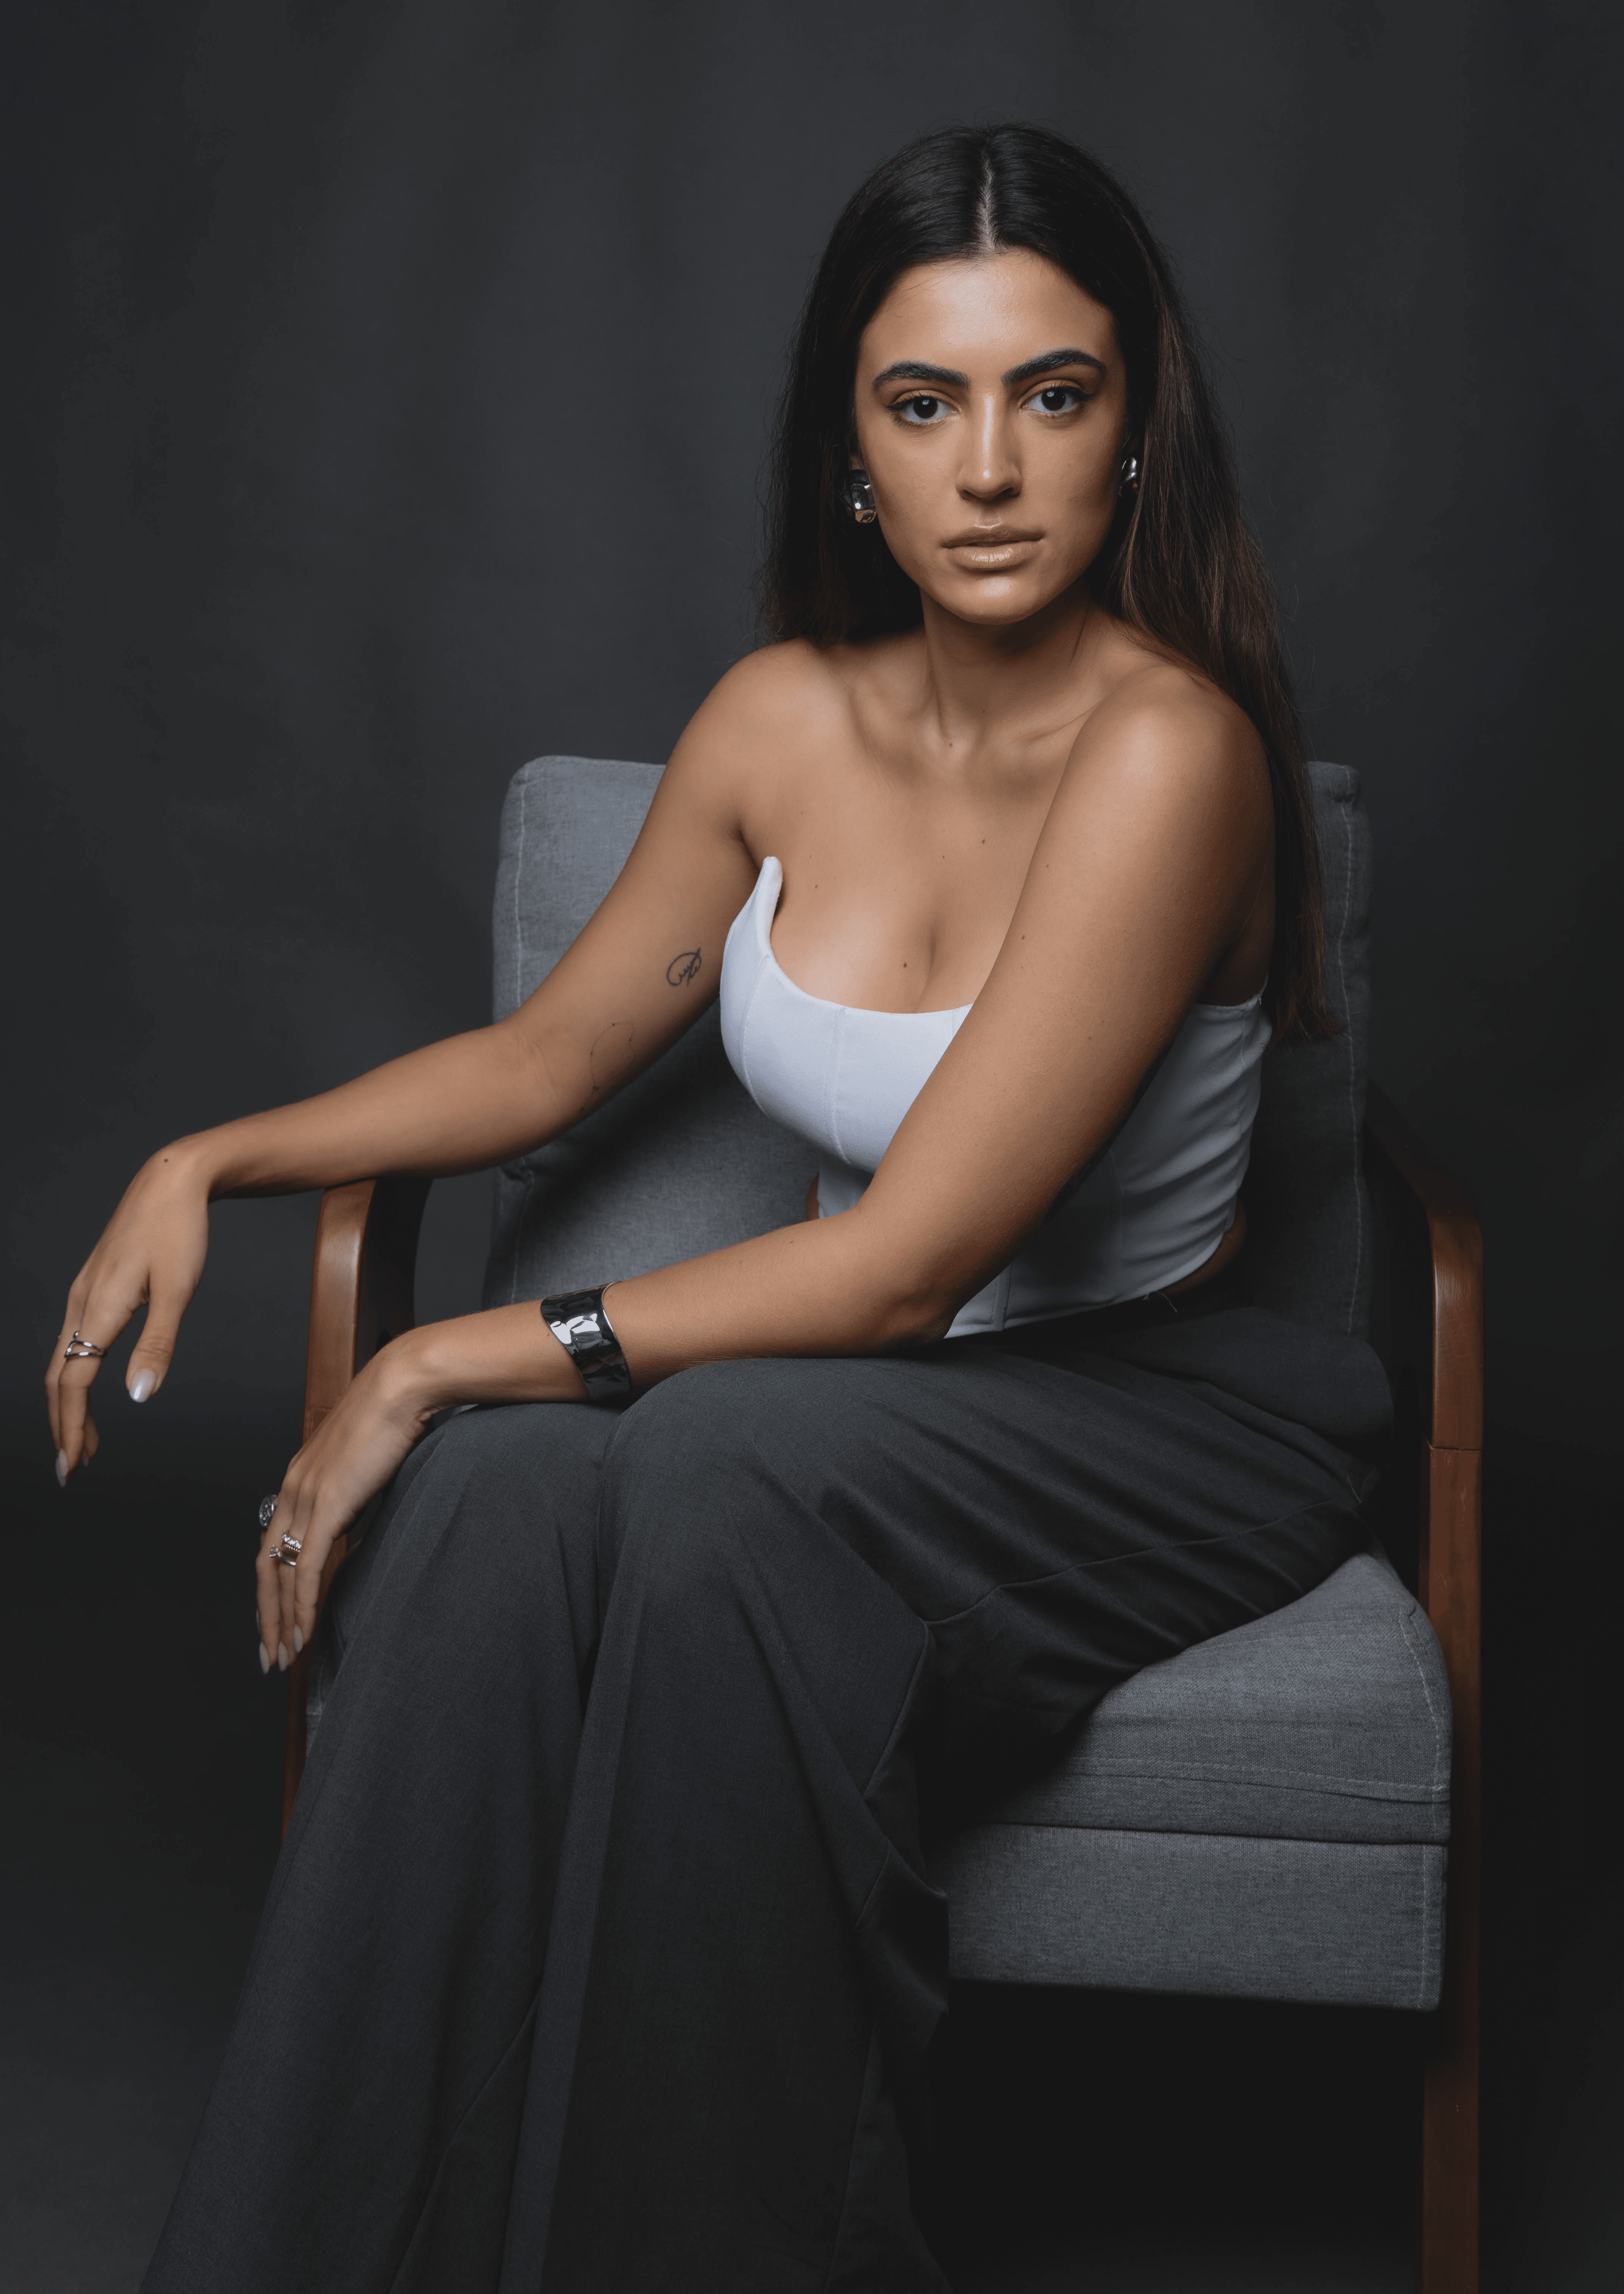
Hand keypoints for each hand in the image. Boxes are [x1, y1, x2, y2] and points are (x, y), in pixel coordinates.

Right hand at [46, 1142, 213, 1483]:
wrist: (172, 1180)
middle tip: (71, 1468)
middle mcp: (81, 1302)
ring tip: (86, 1442)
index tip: (72, 1466)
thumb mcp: (178, 1289)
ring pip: (63, 1361)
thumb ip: (159, 1343)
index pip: (73, 1383)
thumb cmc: (180, 1231)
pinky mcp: (93, 1286)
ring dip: (69, 1405)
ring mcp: (83, 1293)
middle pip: (59, 1378)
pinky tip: (92, 1388)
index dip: (71, 1428)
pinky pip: (74, 1342)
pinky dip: (77, 1376)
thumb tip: (140, 1398)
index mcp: (99, 1307)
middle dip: (62, 1426)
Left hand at [255, 1339, 436, 1670]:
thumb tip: (354, 1535)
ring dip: (280, 1619)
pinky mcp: (327, 1504)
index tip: (275, 1621)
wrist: (401, 1386)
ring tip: (285, 1654)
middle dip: (265, 1616)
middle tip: (269, 1654)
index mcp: (299, 1479)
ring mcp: (306, 1496)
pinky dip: (302, 1603)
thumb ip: (353, 1502)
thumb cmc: (393, 1417)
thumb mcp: (365, 1468)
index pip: (272, 1544)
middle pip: (264, 1565)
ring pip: (280, 1573)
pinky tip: (304, 1629)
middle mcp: (293, 1489)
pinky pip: (307, 1566)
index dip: (270, 1588)